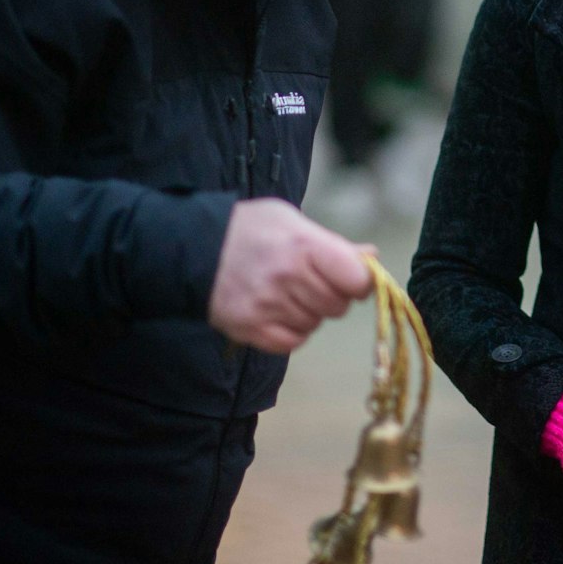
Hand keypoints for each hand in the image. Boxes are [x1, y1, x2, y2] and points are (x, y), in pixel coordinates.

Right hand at [208, 198, 375, 352]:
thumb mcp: (291, 221)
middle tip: (309, 281)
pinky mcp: (249, 329)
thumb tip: (371, 257)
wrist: (191, 247)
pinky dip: (292, 331)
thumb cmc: (248, 229)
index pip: (356, 279)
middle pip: (338, 305)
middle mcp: (287, 278)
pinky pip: (292, 342)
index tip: (349, 277)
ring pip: (315, 324)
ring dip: (309, 312)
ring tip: (287, 292)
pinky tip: (278, 311)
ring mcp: (267, 306)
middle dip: (331, 295)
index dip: (359, 281)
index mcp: (303, 245)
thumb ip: (332, 243)